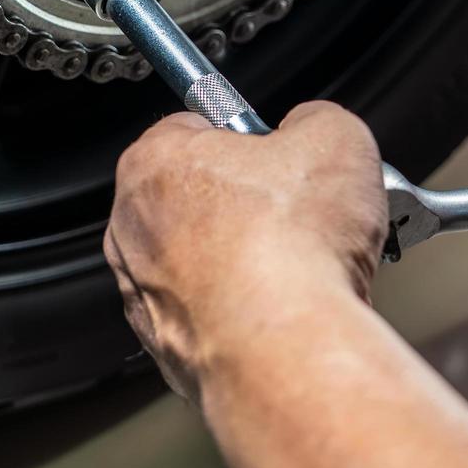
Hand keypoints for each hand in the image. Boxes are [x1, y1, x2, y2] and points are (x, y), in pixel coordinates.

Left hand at [106, 101, 387, 400]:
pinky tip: (286, 308)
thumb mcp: (334, 135)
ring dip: (248, 261)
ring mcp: (143, 295)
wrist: (287, 346)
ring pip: (203, 262)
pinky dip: (244, 312)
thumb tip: (314, 130)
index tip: (281, 154)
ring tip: (306, 266)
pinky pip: (210, 315)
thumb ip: (315, 119)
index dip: (251, 138)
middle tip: (303, 214)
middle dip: (250, 204)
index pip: (196, 127)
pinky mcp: (168, 348)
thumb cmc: (293, 245)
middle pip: (198, 197)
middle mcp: (133, 228)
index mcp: (155, 162)